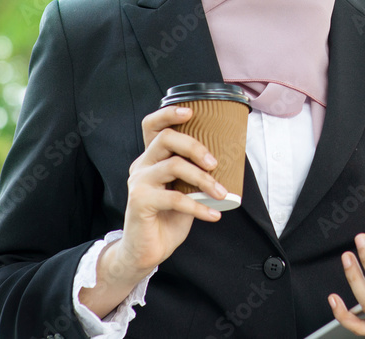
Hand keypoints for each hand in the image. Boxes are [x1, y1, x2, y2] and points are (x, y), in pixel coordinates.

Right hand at [101, 105, 227, 285]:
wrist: (145, 251)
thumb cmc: (167, 218)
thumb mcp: (184, 191)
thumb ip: (194, 174)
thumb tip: (226, 162)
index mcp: (151, 158)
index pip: (152, 126)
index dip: (168, 113)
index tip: (190, 112)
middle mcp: (141, 165)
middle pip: (165, 139)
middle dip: (194, 145)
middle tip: (214, 162)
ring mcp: (139, 182)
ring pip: (174, 166)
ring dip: (203, 179)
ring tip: (221, 192)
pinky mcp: (140, 201)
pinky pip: (175, 198)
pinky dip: (199, 206)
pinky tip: (213, 214)